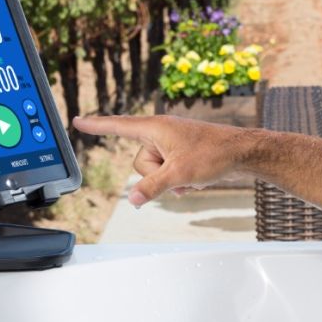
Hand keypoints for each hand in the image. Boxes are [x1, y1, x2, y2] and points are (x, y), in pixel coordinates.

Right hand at [72, 114, 246, 206]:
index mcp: (155, 127)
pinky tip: (194, 179)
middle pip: (138, 162)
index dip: (96, 126)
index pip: (117, 126)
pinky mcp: (180, 153)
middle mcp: (160, 132)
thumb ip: (152, 187)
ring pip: (153, 171)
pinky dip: (177, 180)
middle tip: (179, 171)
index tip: (78, 121)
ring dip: (169, 179)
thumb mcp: (179, 174)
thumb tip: (133, 200)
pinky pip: (167, 172)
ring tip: (191, 175)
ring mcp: (171, 144)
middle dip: (155, 174)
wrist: (243, 152)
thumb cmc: (214, 154)